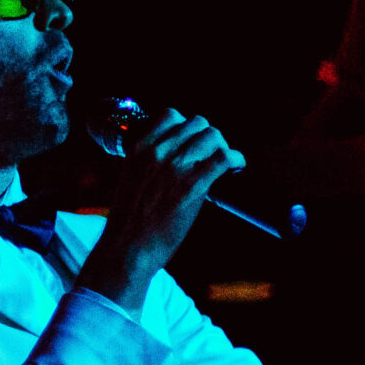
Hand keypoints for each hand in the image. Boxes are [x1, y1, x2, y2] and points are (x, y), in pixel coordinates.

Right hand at [75, 108, 245, 312]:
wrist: (127, 248)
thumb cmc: (128, 222)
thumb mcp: (130, 180)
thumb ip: (148, 164)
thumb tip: (171, 160)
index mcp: (139, 149)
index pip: (170, 116)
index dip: (187, 126)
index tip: (193, 140)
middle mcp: (157, 153)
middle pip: (197, 123)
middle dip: (208, 136)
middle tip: (213, 153)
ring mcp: (175, 168)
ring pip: (212, 136)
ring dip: (223, 146)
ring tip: (226, 161)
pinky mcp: (192, 187)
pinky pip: (223, 159)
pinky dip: (235, 159)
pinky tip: (237, 167)